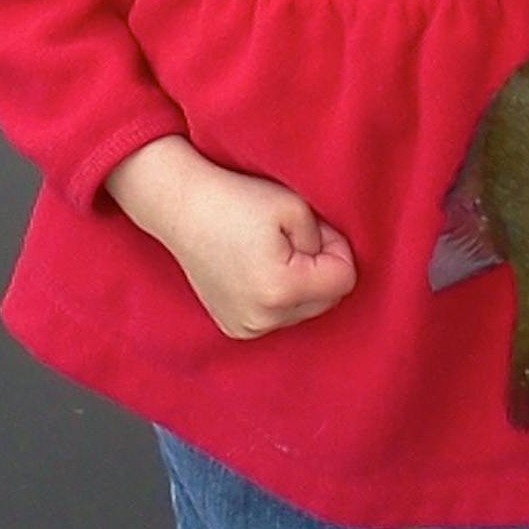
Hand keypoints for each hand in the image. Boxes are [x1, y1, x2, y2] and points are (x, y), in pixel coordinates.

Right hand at [106, 137, 356, 338]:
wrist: (183, 208)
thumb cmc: (238, 200)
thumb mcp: (297, 207)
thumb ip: (329, 240)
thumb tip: (334, 266)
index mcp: (281, 290)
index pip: (345, 279)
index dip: (336, 247)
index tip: (311, 228)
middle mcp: (262, 320)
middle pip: (327, 300)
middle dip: (320, 269)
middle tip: (291, 237)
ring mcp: (246, 328)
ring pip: (304, 310)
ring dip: (300, 284)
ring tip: (271, 252)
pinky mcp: (235, 328)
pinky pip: (278, 316)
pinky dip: (278, 295)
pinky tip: (257, 269)